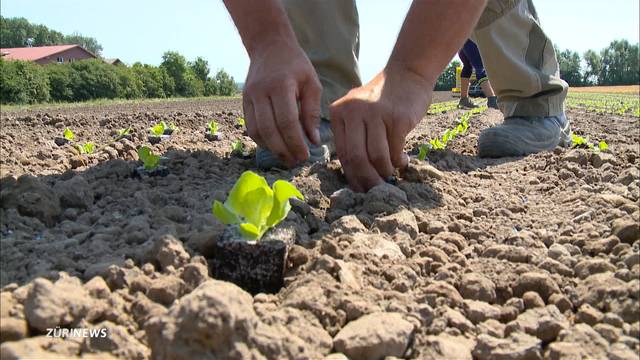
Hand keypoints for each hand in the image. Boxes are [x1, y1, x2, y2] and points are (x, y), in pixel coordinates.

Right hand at [243, 39, 321, 167]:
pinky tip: (275, 146)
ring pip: (256, 131)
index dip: (295, 142)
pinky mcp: (244, 102)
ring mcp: (249, 97)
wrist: (269, 46)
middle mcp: (261, 92)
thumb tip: (314, 140)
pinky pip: (250, 127)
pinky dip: (262, 141)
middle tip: (296, 161)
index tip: (305, 155)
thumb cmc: (295, 65)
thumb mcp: (311, 83)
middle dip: (284, 150)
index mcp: (281, 85)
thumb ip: (312, 112)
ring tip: (287, 157)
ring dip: (271, 148)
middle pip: (269, 130)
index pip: (286, 121)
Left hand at [330, 65, 432, 191]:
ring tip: (390, 175)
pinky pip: (395, 150)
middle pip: (357, 157)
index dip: (352, 175)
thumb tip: (355, 175)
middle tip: (376, 190)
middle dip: (367, 179)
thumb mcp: (358, 111)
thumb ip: (353, 136)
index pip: (343, 152)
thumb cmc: (382, 99)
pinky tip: (403, 162)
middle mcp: (354, 111)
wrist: (408, 73)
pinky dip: (399, 161)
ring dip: (384, 172)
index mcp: (339, 112)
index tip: (359, 189)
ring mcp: (376, 113)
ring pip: (377, 156)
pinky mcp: (398, 117)